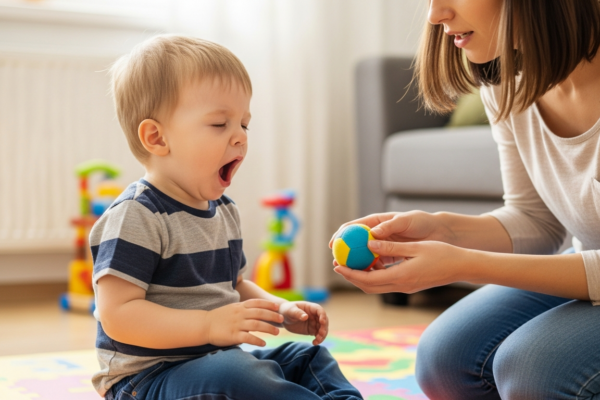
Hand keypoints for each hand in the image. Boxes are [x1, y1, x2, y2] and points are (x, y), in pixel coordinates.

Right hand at [205, 299, 283, 346]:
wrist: (204, 325)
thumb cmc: (220, 317)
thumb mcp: (232, 308)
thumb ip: (244, 308)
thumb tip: (257, 308)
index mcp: (240, 306)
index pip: (257, 302)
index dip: (268, 304)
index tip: (277, 306)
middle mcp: (240, 314)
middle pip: (260, 313)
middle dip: (272, 316)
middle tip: (281, 319)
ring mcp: (236, 324)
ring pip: (257, 325)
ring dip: (268, 328)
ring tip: (277, 332)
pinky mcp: (233, 335)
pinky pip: (248, 338)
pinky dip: (257, 340)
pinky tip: (264, 343)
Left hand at [279, 301, 328, 344]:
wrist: (283, 318)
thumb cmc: (287, 310)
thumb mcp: (290, 311)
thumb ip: (297, 313)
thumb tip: (305, 317)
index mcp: (311, 307)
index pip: (320, 310)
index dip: (323, 316)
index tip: (322, 322)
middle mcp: (315, 315)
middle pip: (324, 321)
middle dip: (324, 328)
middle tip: (320, 334)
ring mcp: (314, 323)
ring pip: (322, 329)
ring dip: (322, 335)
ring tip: (317, 341)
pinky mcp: (312, 330)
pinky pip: (318, 335)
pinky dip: (318, 339)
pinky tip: (314, 343)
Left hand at [334, 240, 471, 293]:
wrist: (461, 267)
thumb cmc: (442, 254)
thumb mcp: (415, 247)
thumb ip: (391, 247)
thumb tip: (369, 243)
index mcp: (401, 277)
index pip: (368, 279)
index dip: (350, 273)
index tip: (337, 265)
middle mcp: (401, 286)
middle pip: (368, 287)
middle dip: (351, 277)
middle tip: (338, 264)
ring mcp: (405, 287)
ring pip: (376, 287)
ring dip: (361, 277)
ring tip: (349, 264)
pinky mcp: (409, 285)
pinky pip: (385, 283)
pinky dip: (374, 276)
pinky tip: (370, 263)